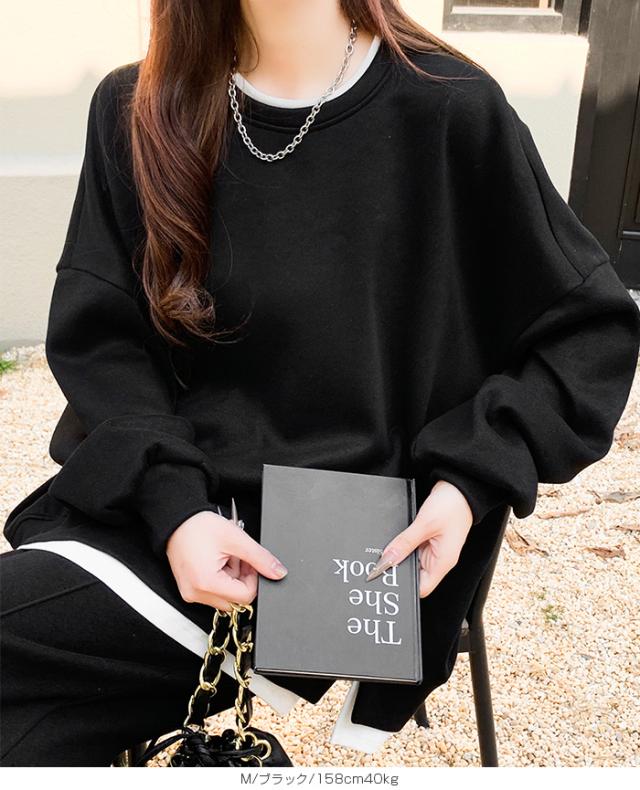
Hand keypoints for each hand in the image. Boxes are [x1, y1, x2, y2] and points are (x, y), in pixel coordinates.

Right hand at [166, 510, 287, 610]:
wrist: (176, 520)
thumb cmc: (198, 527)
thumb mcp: (236, 539)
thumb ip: (260, 558)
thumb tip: (278, 572)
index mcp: (207, 583)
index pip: (245, 596)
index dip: (254, 578)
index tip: (250, 562)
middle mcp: (196, 593)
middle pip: (235, 599)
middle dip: (242, 578)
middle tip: (237, 556)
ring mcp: (191, 593)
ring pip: (226, 597)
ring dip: (232, 577)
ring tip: (226, 555)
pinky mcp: (190, 589)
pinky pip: (213, 592)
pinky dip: (221, 578)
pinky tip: (218, 560)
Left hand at [369, 480, 472, 596]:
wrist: (460, 487)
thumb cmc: (452, 505)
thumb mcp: (425, 524)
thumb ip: (405, 542)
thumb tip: (387, 559)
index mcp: (443, 562)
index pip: (422, 588)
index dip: (405, 587)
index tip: (387, 580)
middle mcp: (439, 559)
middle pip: (415, 575)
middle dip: (399, 570)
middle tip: (380, 565)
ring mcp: (435, 549)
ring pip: (412, 561)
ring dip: (400, 557)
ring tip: (386, 551)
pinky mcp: (430, 539)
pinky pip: (413, 548)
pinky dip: (403, 546)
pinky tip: (395, 541)